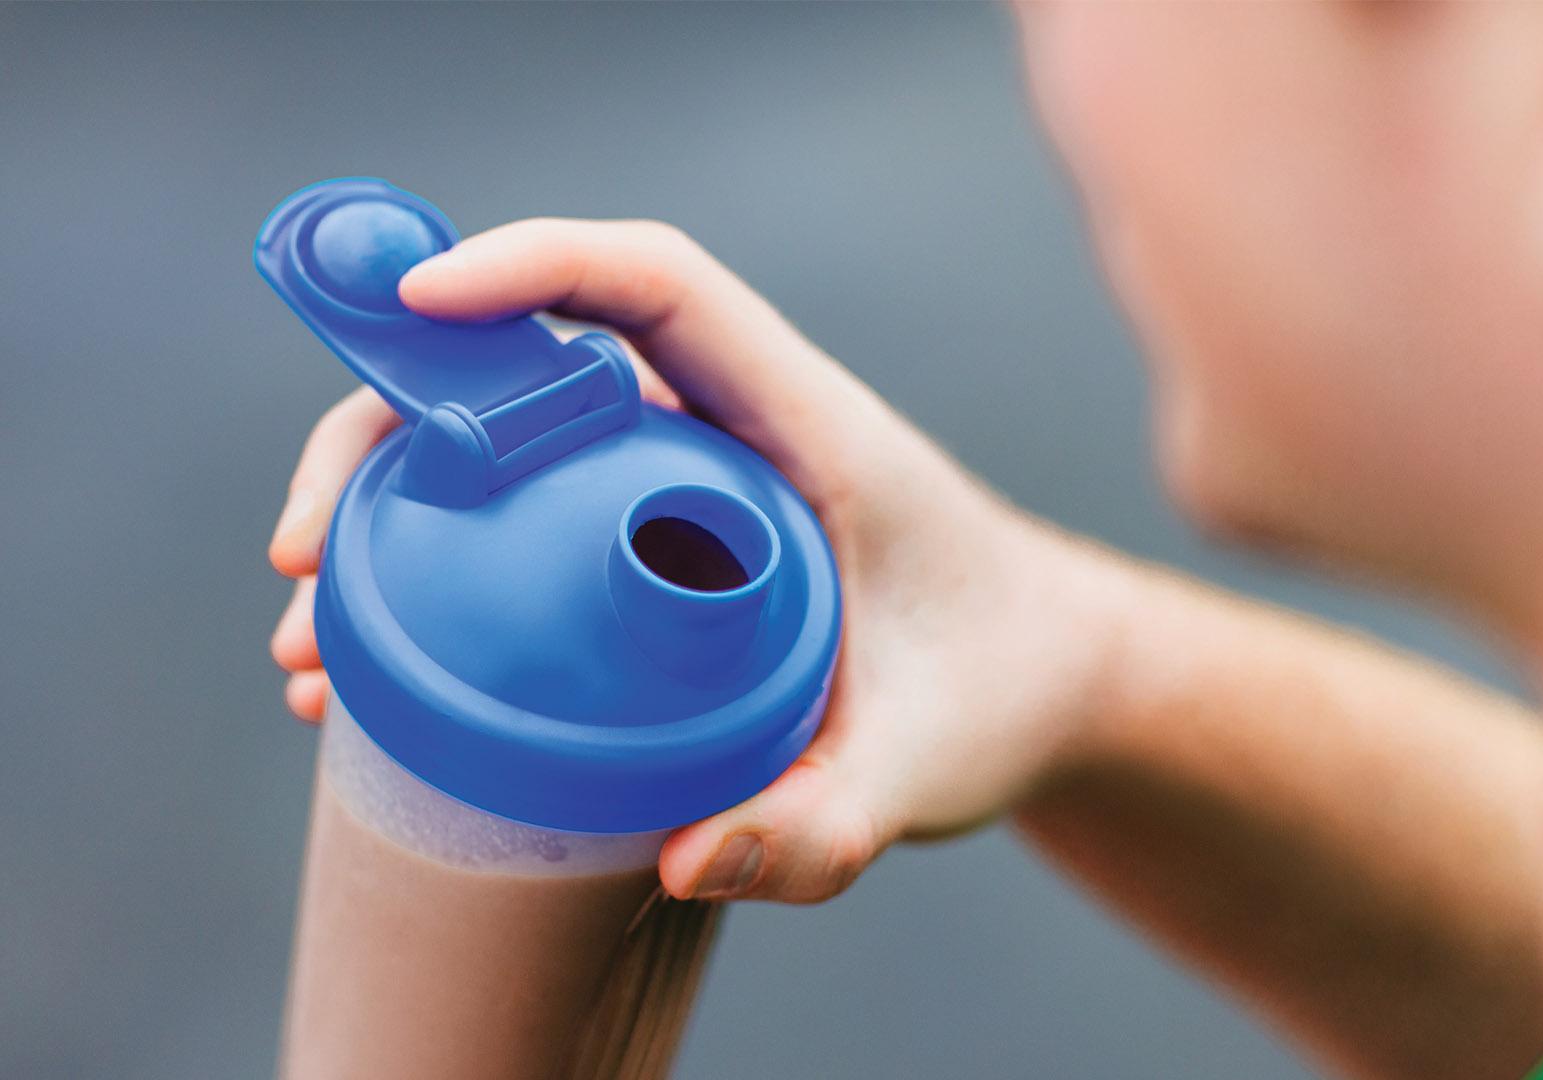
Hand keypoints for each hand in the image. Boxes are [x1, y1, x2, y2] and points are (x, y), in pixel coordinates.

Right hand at [268, 219, 1123, 902]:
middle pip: (533, 365)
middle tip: (303, 560)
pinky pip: (529, 524)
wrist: (1037, 683)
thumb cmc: (998, 689)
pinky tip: (375, 680)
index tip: (418, 303)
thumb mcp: (925, 766)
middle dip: (394, 430)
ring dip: (391, 518)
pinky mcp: (658, 545)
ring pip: (509, 451)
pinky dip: (440, 575)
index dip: (534, 267)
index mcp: (805, 424)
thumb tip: (687, 861)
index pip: (658, 286)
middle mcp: (729, 431)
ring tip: (314, 654)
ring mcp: (684, 485)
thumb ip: (830, 822)